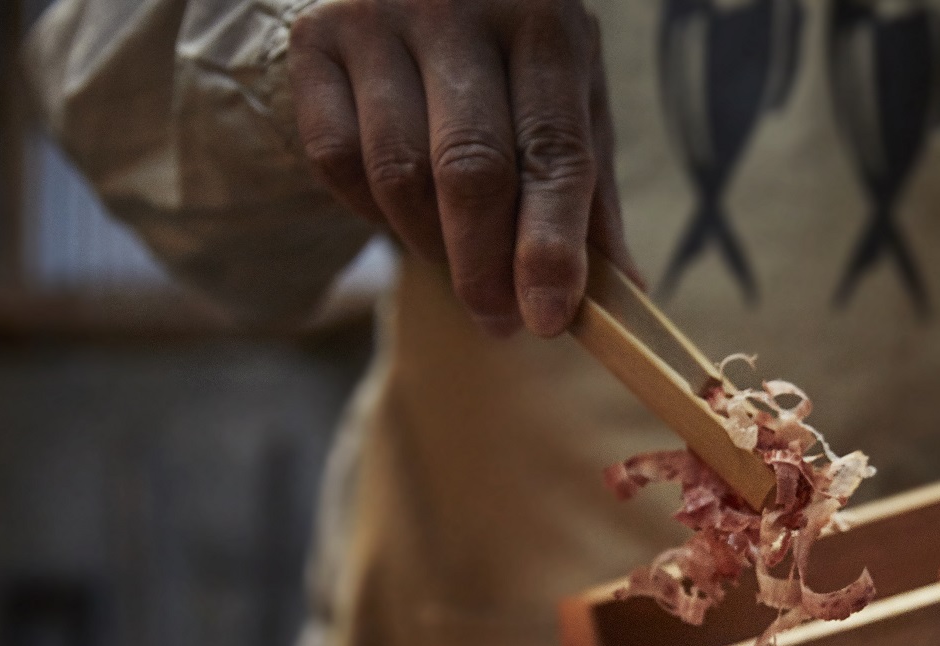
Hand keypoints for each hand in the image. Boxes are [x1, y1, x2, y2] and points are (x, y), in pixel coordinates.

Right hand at [288, 0, 636, 337]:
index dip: (550, 245)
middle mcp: (458, 7)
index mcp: (543, 21)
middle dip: (486, 267)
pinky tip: (401, 212)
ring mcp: (380, 17)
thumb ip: (589, 196)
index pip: (552, 150)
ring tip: (458, 260)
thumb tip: (622, 296)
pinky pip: (336, 160)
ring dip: (430, 245)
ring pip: (398, 173)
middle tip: (499, 321)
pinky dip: (371, 210)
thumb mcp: (568, 107)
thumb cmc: (511, 64)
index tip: (547, 318)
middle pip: (470, 169)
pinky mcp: (317, 38)